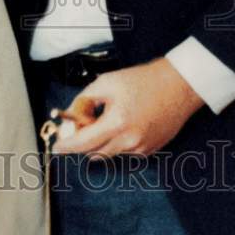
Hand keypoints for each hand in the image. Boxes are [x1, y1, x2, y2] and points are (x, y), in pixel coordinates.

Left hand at [53, 58, 204, 157]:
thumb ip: (84, 101)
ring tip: (108, 119)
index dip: (66, 145)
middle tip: (80, 127)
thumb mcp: (107, 83)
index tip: (56, 146)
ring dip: (101, 142)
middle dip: (82, 143)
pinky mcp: (151, 150)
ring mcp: (141, 148)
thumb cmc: (143, 80)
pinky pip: (125, 152)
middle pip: (93, 153)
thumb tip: (70, 117)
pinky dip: (118, 142)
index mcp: (117, 123)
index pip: (82, 143)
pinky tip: (126, 123)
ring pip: (109, 154)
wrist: (178, 86)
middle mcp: (129, 141)